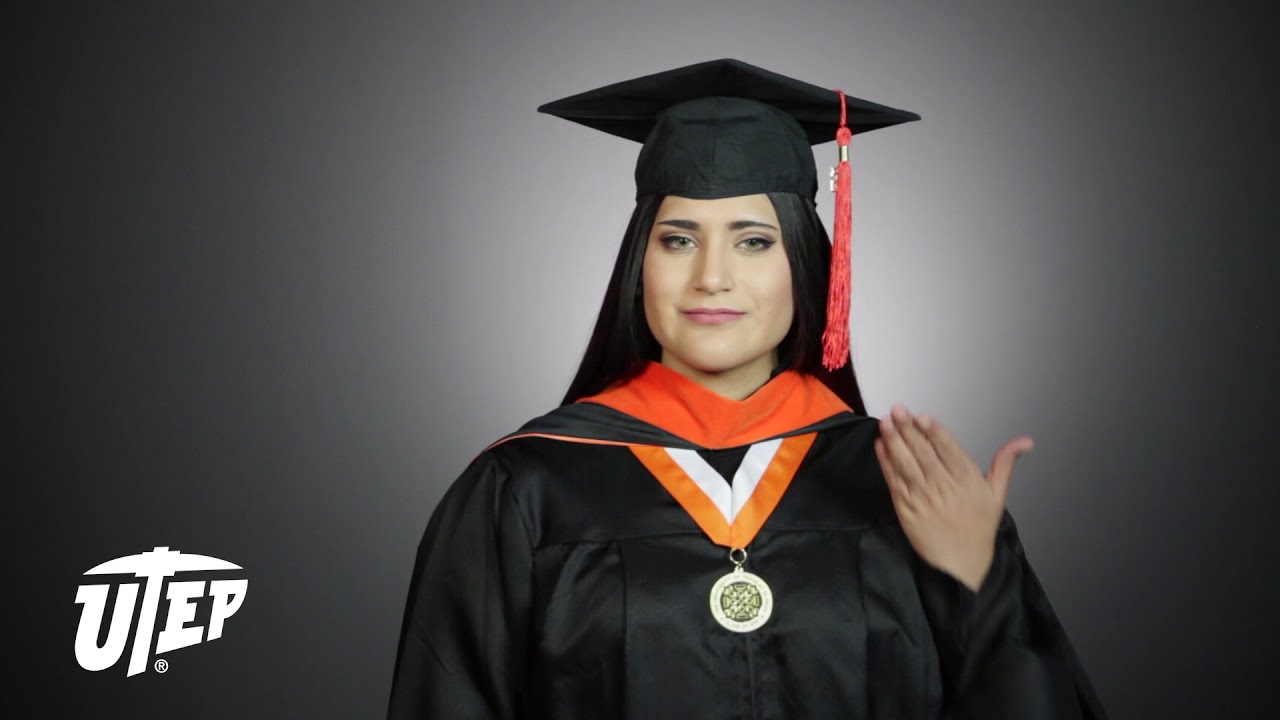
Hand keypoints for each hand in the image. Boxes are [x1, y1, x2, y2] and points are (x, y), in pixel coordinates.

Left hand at [873, 404, 1032, 591]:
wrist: (961, 564)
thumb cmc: (978, 528)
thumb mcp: (997, 494)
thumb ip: (1005, 463)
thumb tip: (1025, 441)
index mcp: (967, 481)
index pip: (949, 451)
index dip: (935, 433)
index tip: (923, 417)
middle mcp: (944, 488)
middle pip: (924, 454)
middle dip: (909, 429)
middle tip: (898, 410)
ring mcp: (923, 498)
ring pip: (907, 465)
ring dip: (895, 442)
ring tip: (886, 423)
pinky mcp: (906, 509)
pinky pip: (894, 482)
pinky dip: (886, 463)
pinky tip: (881, 446)